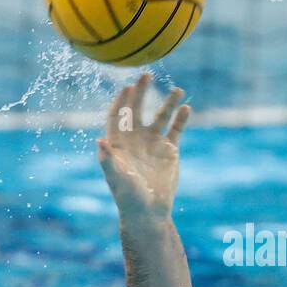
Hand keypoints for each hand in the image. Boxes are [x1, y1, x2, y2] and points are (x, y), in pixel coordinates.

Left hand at [97, 73, 188, 220]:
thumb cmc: (127, 196)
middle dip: (141, 92)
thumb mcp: (116, 177)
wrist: (148, 211)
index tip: (127, 87)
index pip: (118, 114)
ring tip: (178, 89)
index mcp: (119, 141)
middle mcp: (135, 138)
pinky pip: (176, 130)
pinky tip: (187, 108)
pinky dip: (181, 119)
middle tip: (146, 75)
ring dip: (168, 102)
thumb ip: (108, 159)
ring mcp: (153, 142)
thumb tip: (100, 140)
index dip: (121, 100)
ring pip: (160, 116)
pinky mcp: (169, 150)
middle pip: (137, 109)